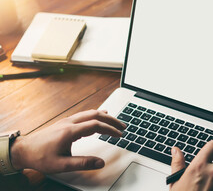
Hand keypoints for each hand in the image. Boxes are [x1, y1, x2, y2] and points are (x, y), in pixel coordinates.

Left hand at [10, 109, 125, 173]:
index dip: (110, 129)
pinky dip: (96, 115)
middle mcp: (70, 123)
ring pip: (90, 113)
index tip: (120, 135)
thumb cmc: (40, 157)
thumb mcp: (61, 165)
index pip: (96, 125)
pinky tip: (99, 117)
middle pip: (96, 115)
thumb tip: (100, 163)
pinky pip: (84, 115)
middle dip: (112, 120)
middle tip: (123, 126)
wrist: (23, 150)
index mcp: (70, 131)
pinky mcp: (65, 122)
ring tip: (115, 122)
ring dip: (105, 117)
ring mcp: (67, 121)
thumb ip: (83, 163)